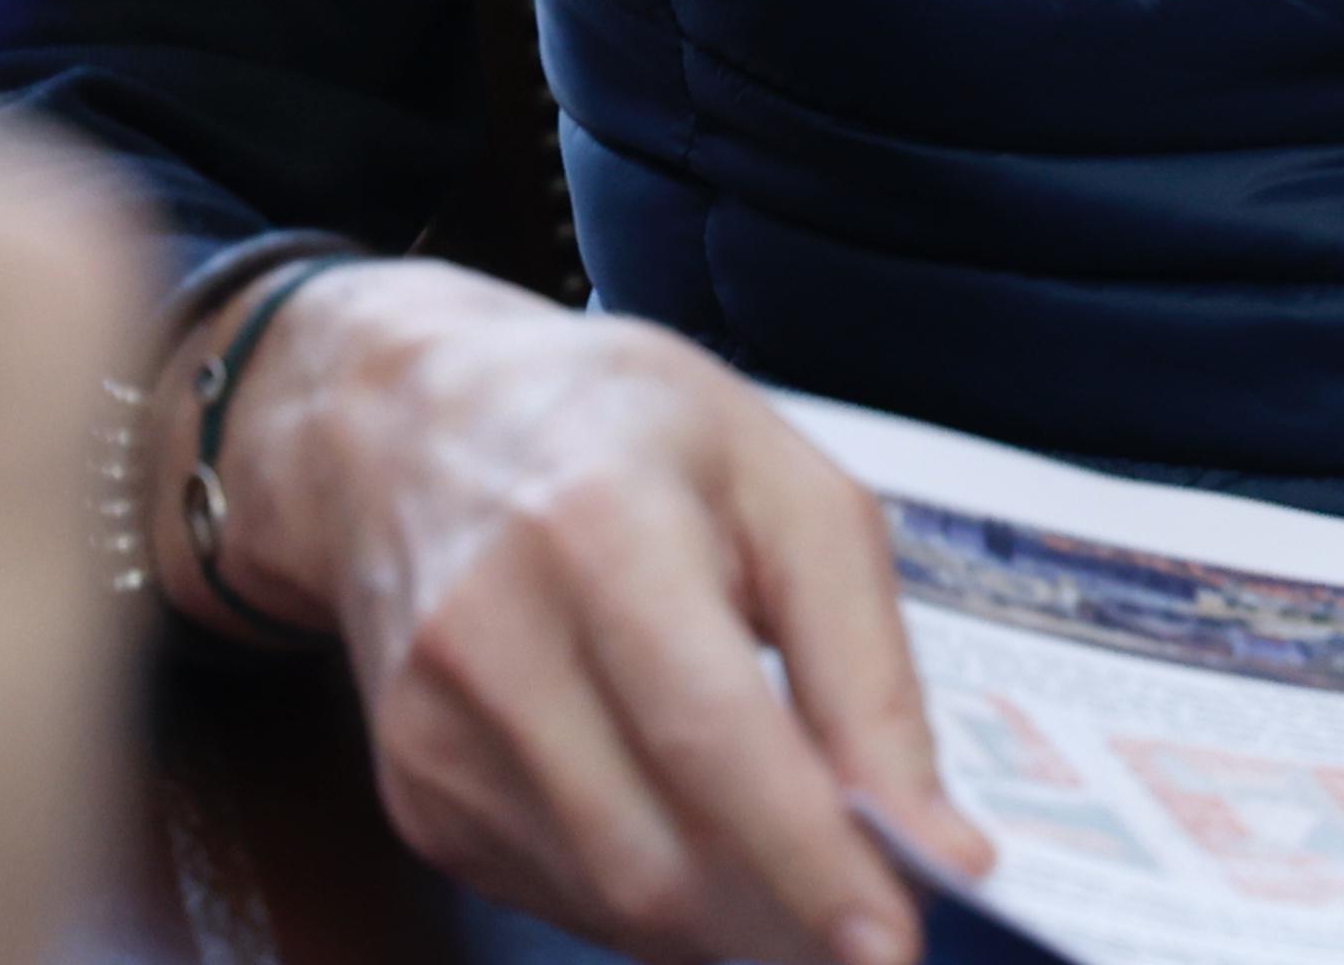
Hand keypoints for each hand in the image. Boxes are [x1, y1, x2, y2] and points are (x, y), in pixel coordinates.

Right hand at [170, 254, 991, 964]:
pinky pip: (563, 894)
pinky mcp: (418, 795)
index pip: (712, 738)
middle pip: (657, 856)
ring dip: (730, 922)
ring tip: (803, 870)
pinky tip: (696, 830)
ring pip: (613, 901)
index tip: (896, 942)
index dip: (810, 862)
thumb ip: (869, 670)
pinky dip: (655, 895)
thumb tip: (930, 840)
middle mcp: (495, 640)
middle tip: (878, 916)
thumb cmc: (626, 435)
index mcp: (602, 531)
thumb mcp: (794, 492)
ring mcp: (437, 733)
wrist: (413, 430)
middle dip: (787, 917)